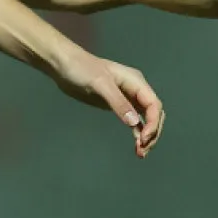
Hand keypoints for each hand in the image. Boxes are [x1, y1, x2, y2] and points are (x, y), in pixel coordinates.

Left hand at [51, 46, 165, 156]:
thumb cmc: (82, 69)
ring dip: (146, 135)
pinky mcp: (118, 105)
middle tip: (143, 149)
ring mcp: (127, 98)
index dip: (153, 123)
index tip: (144, 138)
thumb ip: (118, 102)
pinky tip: (136, 145)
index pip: (154, 105)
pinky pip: (134, 121)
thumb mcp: (100, 84)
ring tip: (141, 153)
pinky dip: (137, 133)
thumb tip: (135, 123)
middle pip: (154, 113)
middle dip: (153, 132)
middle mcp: (135, 90)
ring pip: (146, 119)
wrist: (63, 64)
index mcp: (135, 81)